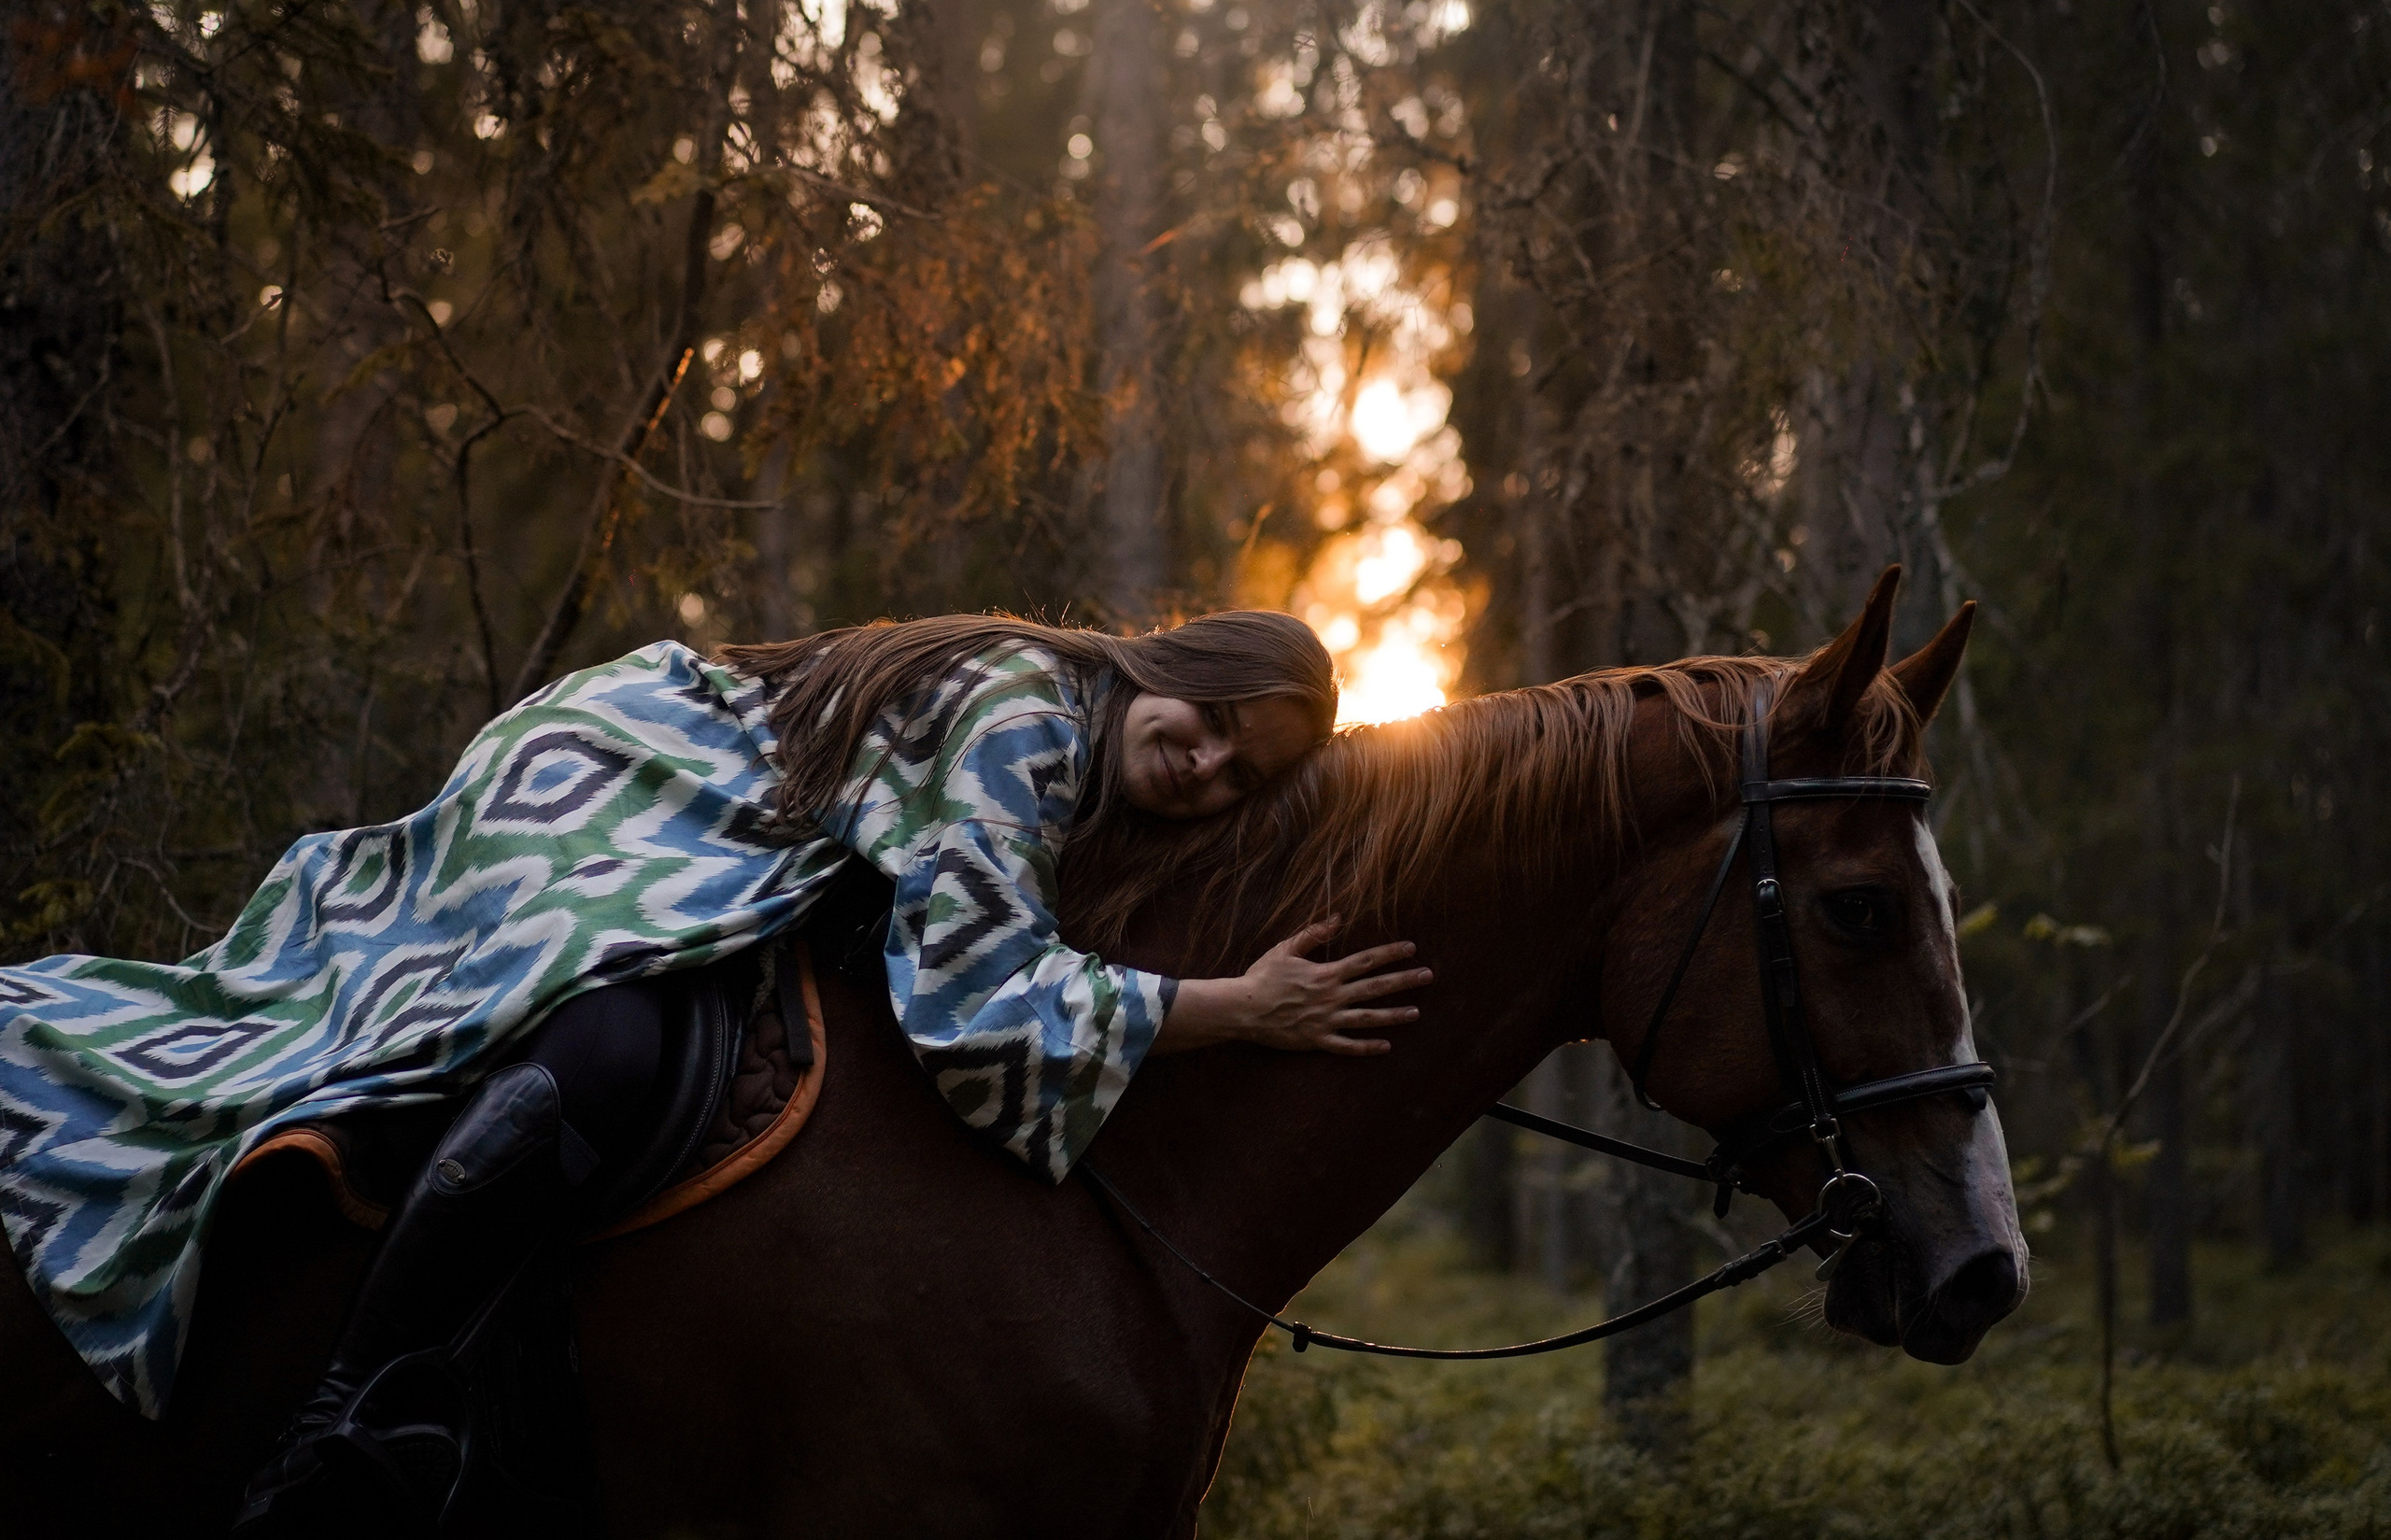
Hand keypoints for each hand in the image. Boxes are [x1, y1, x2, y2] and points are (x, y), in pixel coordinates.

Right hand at [1155, 919, 1432, 1056]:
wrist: (1243, 1009)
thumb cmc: (1262, 976)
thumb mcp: (1286, 948)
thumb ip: (1314, 933)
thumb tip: (1337, 917)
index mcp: (1326, 973)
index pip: (1366, 960)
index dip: (1390, 953)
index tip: (1411, 948)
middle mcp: (1332, 997)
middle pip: (1375, 987)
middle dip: (1404, 980)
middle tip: (1428, 975)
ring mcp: (1327, 1020)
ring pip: (1368, 1018)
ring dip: (1394, 1015)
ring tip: (1416, 1013)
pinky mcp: (1317, 1040)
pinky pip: (1347, 1046)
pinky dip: (1367, 1047)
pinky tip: (1386, 1046)